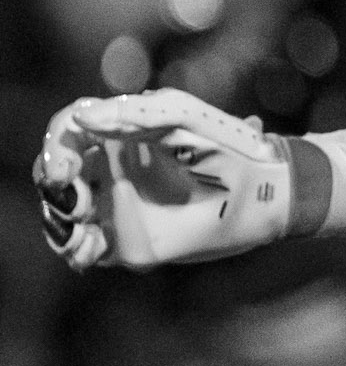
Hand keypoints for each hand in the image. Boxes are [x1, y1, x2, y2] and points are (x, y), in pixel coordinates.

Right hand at [35, 90, 292, 269]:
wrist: (271, 196)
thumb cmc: (234, 149)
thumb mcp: (187, 121)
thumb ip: (136, 116)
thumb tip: (81, 117)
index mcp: (121, 131)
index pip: (69, 133)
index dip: (56, 148)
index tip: (65, 171)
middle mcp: (112, 166)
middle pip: (58, 175)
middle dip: (55, 190)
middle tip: (78, 204)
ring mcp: (118, 204)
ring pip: (65, 213)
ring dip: (61, 224)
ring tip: (85, 234)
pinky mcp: (128, 240)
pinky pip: (86, 246)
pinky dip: (76, 249)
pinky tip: (89, 250)